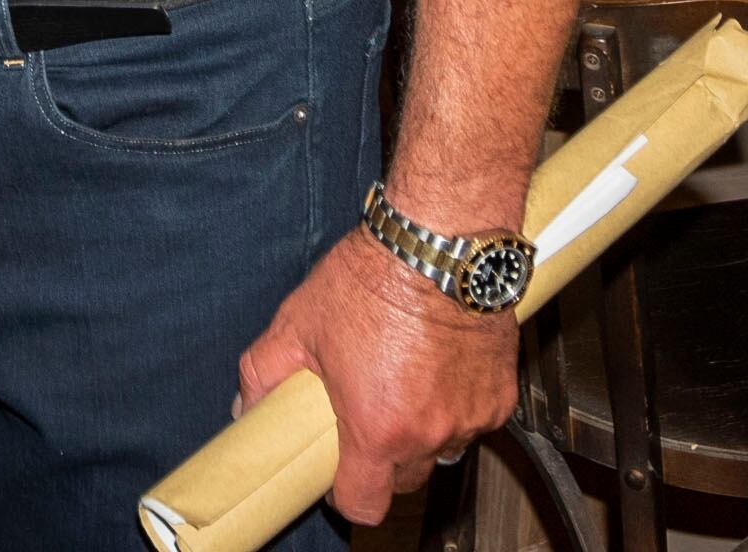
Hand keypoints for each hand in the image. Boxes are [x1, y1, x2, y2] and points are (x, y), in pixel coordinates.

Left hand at [235, 223, 519, 523]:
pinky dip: (455, 404)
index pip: (365, 504)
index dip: (345, 494)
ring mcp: (471, 416)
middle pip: (405, 478)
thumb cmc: (372, 279)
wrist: (439, 243)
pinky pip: (473, 419)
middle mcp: (431, 432)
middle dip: (382, 458)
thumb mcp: (298, 323)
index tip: (337, 473)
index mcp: (377, 428)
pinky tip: (435, 365)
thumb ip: (264, 372)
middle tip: (363, 413)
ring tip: (400, 380)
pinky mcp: (501, 396)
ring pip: (442, 448)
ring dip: (422, 430)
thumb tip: (246, 404)